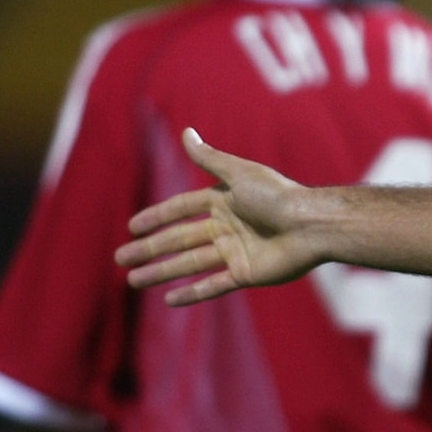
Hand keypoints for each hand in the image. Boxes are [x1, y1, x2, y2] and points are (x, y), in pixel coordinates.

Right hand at [115, 128, 319, 304]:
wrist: (311, 225)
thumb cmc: (277, 196)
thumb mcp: (239, 174)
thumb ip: (210, 158)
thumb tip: (186, 132)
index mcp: (224, 201)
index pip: (181, 209)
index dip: (157, 217)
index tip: (131, 227)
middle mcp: (227, 226)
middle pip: (179, 239)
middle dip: (149, 249)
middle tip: (120, 259)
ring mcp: (235, 251)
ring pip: (189, 263)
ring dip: (161, 272)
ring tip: (133, 281)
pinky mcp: (246, 273)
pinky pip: (213, 285)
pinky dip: (192, 293)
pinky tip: (169, 299)